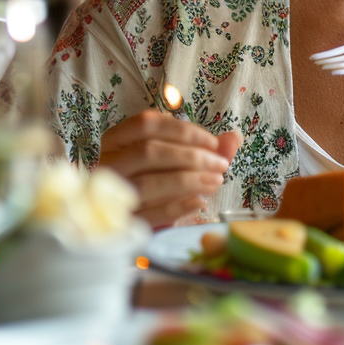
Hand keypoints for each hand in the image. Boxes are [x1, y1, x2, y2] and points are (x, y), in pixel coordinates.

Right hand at [98, 110, 242, 227]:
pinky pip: (150, 213)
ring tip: (215, 181)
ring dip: (188, 181)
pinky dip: (177, 207)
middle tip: (220, 164)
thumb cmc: (155, 178)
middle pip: (149, 152)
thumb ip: (204, 148)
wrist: (133, 215)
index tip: (212, 142)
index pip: (147, 124)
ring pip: (149, 183)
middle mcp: (109, 163)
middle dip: (191, 157)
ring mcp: (112, 194)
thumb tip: (234, 138)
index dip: (183, 130)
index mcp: (116, 139)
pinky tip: (199, 202)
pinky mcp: (121, 220)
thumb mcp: (177, 159)